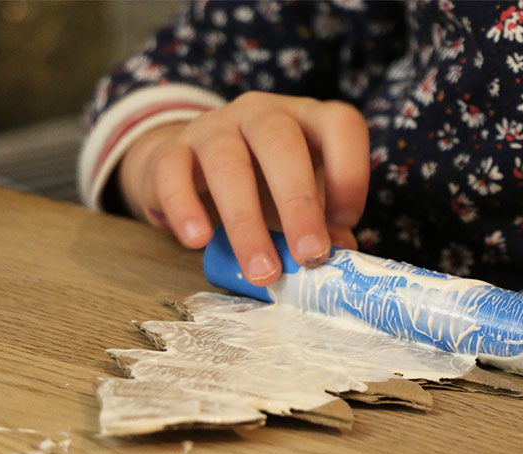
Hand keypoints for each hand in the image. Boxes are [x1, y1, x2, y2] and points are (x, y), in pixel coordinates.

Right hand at [118, 92, 369, 284]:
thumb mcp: (301, 202)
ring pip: (227, 161)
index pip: (340, 125)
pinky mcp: (172, 149)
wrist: (194, 169)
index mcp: (309, 120)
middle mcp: (264, 114)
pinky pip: (174, 172)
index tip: (345, 222)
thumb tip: (342, 255)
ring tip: (261, 271)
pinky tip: (199, 241)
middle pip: (282, 144)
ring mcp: (215, 126)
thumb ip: (324, 224)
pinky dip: (185, 207)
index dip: (350, 173)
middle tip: (308, 256)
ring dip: (246, 222)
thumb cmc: (265, 187)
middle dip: (298, 204)